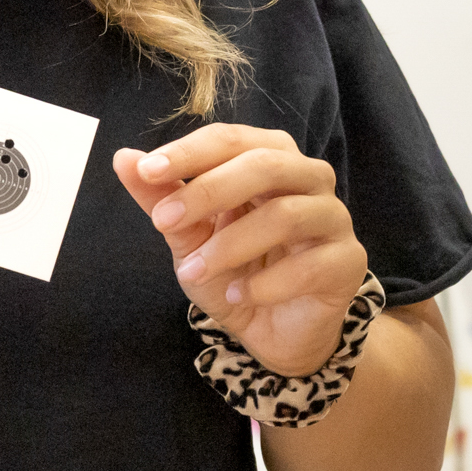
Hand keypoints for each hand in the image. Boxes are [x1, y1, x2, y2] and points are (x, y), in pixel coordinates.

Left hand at [117, 125, 370, 379]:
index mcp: (270, 159)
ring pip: (287, 214)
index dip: (189, 152)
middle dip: (209, 190)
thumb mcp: (189, 236)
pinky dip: (263, 284)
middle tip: (165, 221)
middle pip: (266, 164)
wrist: (273, 331)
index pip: (231, 139)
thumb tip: (123, 158)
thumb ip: (161, 198)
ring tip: (194, 273)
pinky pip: (309, 265)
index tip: (147, 170)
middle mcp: (309, 179)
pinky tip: (235, 297)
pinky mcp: (348, 261)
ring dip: (230, 244)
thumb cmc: (235, 272)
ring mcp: (334, 218)